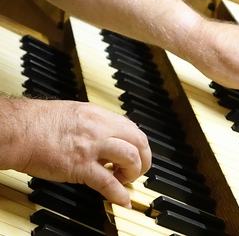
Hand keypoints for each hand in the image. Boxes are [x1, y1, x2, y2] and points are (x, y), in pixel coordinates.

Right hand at [4, 99, 150, 207]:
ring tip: (125, 179)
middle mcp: (99, 128)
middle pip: (138, 140)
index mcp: (97, 115)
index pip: (131, 127)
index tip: (136, 152)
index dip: (137, 142)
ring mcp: (91, 146)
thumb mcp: (75, 113)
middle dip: (144, 157)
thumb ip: (94, 124)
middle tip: (139, 168)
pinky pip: (108, 182)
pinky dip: (119, 194)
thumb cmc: (40, 121)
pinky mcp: (80, 166)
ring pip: (129, 157)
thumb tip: (105, 134)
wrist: (19, 129)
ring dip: (134, 172)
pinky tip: (122, 200)